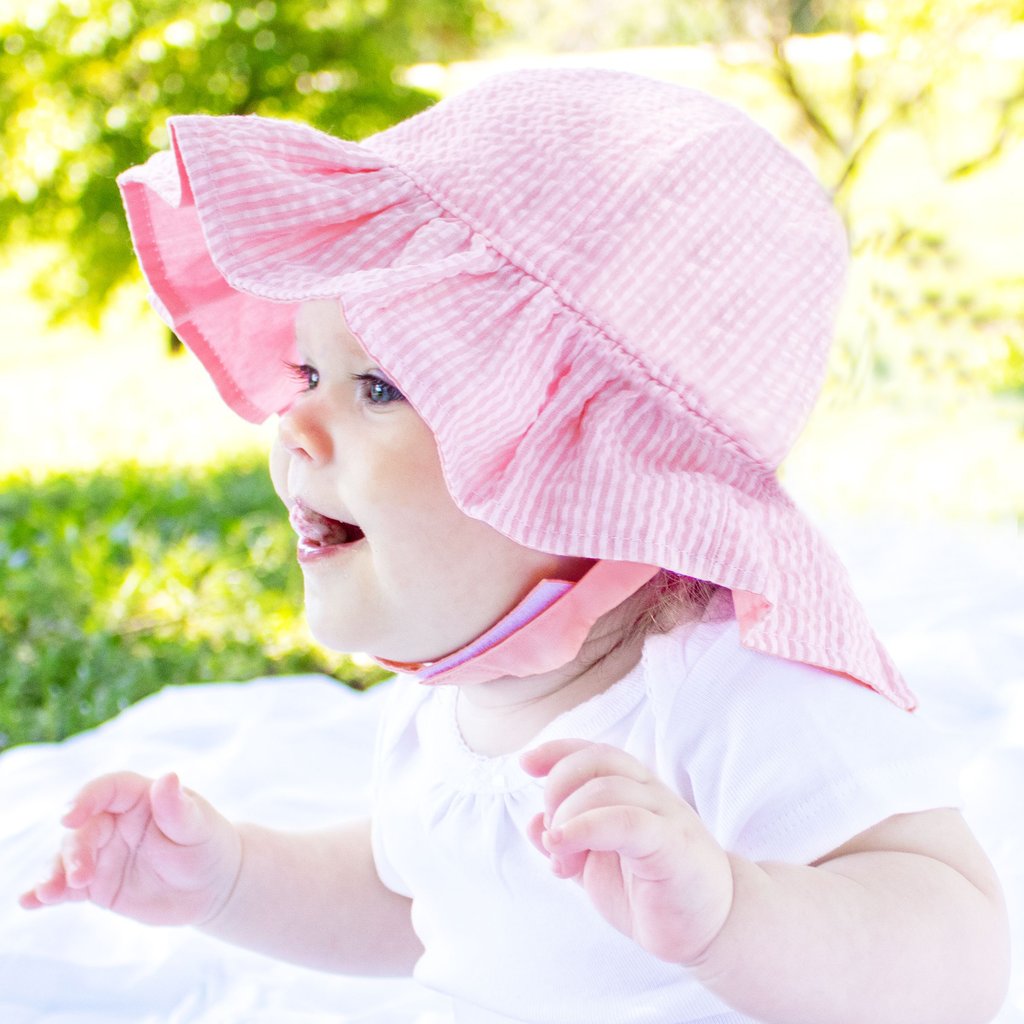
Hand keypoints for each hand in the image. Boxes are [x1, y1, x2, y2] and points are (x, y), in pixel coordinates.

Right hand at [20, 771, 242, 926]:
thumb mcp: (199, 828)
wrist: (211, 887)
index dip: (86, 798)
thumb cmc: (208, 846)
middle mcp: (114, 822)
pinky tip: (30, 901)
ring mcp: (101, 853)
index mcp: (140, 798)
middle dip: (74, 851)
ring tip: (45, 894)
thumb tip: (168, 777)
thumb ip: (178, 808)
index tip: (69, 815)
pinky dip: (46, 893)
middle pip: (83, 828)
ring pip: (67, 858)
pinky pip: (66, 887)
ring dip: (53, 874)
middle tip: (81, 877)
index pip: (108, 789)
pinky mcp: (95, 884)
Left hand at [521, 739, 734, 965]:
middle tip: (551, 833)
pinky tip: (563, 848)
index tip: (526, 763)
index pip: (594, 752)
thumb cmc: (654, 890)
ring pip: (605, 789)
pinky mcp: (673, 844)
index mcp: (634, 790)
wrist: (710, 927)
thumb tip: (534, 824)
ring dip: (567, 821)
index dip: (558, 751)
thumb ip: (568, 842)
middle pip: (595, 760)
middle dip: (557, 788)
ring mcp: (665, 815)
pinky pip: (626, 821)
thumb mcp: (598, 865)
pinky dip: (586, 828)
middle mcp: (650, 793)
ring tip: (561, 860)